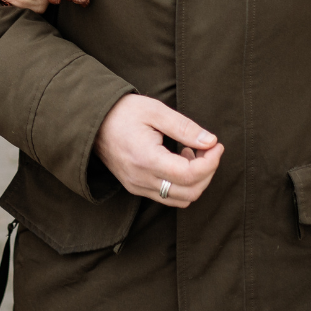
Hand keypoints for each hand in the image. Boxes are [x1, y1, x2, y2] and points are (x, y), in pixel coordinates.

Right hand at [92, 95, 221, 206]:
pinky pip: (168, 197)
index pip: (189, 175)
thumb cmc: (123, 112)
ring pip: (181, 199)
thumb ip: (185, 128)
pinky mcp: (136, 188)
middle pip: (190, 192)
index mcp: (146, 159)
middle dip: (208, 172)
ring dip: (196, 180)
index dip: (211, 162)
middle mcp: (141, 179)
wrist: (93, 123)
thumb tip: (211, 142)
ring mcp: (138, 187)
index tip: (217, 145)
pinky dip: (182, 184)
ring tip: (191, 153)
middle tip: (208, 148)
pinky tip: (179, 161)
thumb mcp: (155, 111)